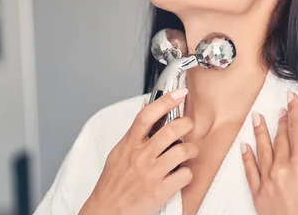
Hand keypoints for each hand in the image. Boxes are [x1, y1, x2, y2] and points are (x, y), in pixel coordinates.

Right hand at [79, 89, 198, 214]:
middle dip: (186, 124)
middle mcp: (141, 156)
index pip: (147, 115)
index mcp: (129, 145)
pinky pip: (185, 174)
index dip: (165, 101)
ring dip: (191, 150)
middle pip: (171, 130)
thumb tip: (147, 107)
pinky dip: (188, 173)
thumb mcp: (118, 153)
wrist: (106, 212)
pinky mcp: (161, 190)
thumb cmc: (113, 184)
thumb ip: (134, 132)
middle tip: (188, 126)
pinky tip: (182, 174)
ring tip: (189, 152)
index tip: (179, 94)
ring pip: (182, 151)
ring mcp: (151, 173)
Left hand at [241, 91, 297, 214]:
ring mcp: (268, 181)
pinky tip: (244, 146)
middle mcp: (283, 167)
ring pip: (262, 149)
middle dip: (281, 120)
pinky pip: (250, 170)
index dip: (295, 111)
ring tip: (257, 116)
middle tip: (280, 108)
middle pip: (281, 137)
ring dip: (260, 131)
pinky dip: (246, 157)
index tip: (291, 98)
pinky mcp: (259, 195)